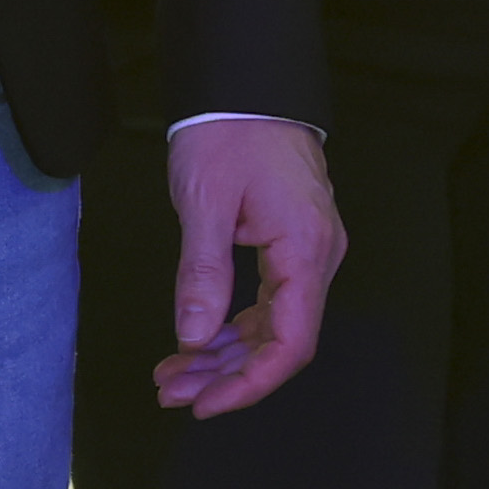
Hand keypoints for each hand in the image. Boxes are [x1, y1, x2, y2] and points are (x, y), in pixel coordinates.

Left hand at [159, 118, 342, 417]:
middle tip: (171, 392)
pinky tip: (195, 343)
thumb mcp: (205, 201)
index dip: (249, 385)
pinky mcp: (289, 245)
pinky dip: (230, 326)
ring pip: (271, 325)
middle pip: (279, 342)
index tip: (204, 405)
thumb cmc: (229, 130)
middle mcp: (317, 257)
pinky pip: (267, 302)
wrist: (245, 82)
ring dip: (223, 356)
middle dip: (225, 375)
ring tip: (172, 376)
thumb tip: (194, 338)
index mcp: (306, 250)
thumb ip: (202, 273)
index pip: (290, 344)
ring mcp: (306, 252)